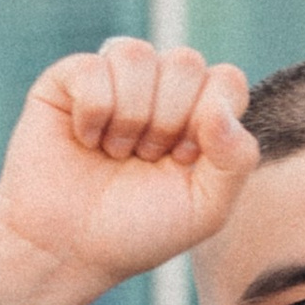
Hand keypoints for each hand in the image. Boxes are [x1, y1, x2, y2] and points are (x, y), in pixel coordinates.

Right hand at [0, 41, 257, 304]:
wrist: (69, 249)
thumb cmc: (138, 230)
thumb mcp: (205, 209)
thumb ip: (236, 159)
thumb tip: (221, 109)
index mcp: (198, 112)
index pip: (227, 79)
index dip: (209, 120)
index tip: (183, 161)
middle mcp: (159, 87)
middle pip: (185, 61)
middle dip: (168, 121)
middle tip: (145, 159)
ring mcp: (114, 79)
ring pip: (137, 54)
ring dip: (130, 115)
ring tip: (116, 152)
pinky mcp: (68, 80)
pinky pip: (92, 68)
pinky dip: (93, 113)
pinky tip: (85, 140)